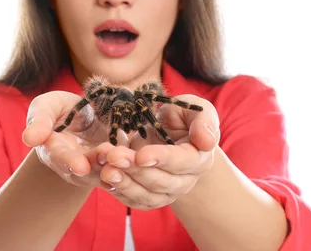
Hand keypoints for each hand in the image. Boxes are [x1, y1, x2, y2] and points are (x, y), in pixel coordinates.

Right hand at [21, 91, 128, 189]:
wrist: (85, 116)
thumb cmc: (59, 110)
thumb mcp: (46, 107)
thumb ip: (39, 120)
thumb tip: (30, 138)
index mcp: (54, 151)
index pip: (60, 157)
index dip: (70, 162)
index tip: (80, 167)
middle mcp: (75, 164)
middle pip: (86, 169)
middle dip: (97, 166)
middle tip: (109, 159)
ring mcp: (97, 165)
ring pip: (107, 170)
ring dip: (116, 165)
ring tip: (125, 157)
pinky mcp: (116, 162)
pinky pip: (124, 166)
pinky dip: (132, 163)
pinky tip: (141, 158)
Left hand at [98, 94, 219, 209]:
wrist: (170, 134)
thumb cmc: (183, 118)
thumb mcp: (195, 109)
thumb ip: (204, 121)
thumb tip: (207, 142)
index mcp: (199, 158)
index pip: (182, 162)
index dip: (161, 159)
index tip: (140, 155)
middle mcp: (185, 181)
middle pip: (160, 181)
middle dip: (134, 169)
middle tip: (112, 155)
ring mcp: (167, 193)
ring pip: (146, 195)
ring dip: (124, 183)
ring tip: (105, 169)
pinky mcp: (150, 197)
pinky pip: (134, 200)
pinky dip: (118, 191)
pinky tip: (103, 178)